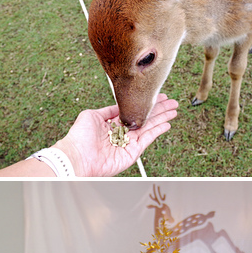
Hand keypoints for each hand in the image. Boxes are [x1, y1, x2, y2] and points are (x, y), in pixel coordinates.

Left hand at [54, 94, 178, 176]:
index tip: (158, 96)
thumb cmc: (79, 136)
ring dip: (162, 118)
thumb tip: (120, 104)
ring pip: (149, 127)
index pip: (133, 111)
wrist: (77, 156)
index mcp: (112, 123)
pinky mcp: (132, 152)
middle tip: (172, 102)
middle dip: (159, 110)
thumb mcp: (92, 115)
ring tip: (174, 110)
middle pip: (144, 118)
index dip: (146, 104)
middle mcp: (121, 133)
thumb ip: (108, 109)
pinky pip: (147, 140)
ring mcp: (128, 142)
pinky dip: (157, 131)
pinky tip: (167, 124)